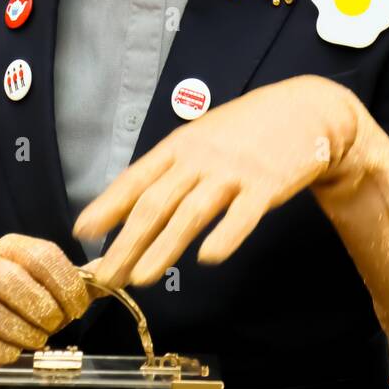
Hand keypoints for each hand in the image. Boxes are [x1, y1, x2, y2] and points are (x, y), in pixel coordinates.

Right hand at [0, 235, 103, 388]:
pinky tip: (10, 355)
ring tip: (35, 343)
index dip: (64, 283)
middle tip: (55, 327)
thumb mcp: (41, 285)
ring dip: (16, 329)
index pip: (40, 254)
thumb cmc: (10, 302)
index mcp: (10, 247)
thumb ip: (75, 282)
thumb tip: (116, 274)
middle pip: (9, 278)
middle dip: (40, 307)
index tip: (78, 308)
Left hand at [74, 76, 359, 288]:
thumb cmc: (247, 129)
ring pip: (191, 213)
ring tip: (141, 278)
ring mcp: (233, 171)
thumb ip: (172, 168)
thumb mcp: (202, 138)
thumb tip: (132, 204)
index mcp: (181, 146)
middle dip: (127, 242)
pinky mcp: (266, 186)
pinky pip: (242, 216)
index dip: (107, 205)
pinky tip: (207, 259)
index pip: (136, 178)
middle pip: (156, 203)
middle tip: (106, 274)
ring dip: (163, 248)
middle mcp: (201, 158)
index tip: (83, 231)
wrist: (305, 111)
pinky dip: (223, 237)